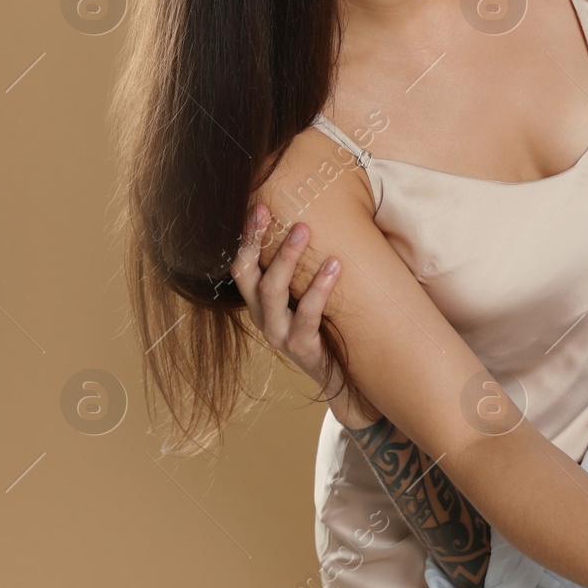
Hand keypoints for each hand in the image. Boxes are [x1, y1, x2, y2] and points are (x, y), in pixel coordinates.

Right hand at [229, 204, 346, 401]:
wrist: (345, 380)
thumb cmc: (331, 329)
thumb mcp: (311, 298)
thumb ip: (308, 269)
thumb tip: (327, 220)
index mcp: (260, 302)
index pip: (241, 265)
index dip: (245, 237)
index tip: (257, 207)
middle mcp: (263, 317)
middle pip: (249, 274)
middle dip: (257, 240)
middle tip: (272, 210)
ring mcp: (279, 334)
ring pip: (273, 291)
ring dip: (287, 258)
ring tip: (305, 230)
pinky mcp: (301, 348)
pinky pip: (307, 314)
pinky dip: (319, 288)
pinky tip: (334, 266)